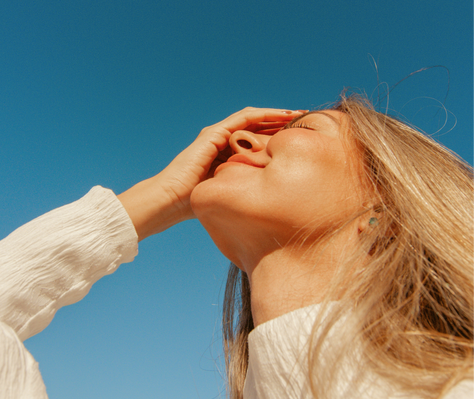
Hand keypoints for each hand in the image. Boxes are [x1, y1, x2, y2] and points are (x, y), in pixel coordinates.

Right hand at [118, 107, 303, 240]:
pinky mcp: (213, 133)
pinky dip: (264, 115)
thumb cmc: (196, 204)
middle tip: (307, 122)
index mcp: (228, 154)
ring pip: (254, 118)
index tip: (302, 139)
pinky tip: (283, 116)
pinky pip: (244, 118)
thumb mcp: (231, 194)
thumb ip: (246, 190)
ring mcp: (218, 134)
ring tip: (300, 114)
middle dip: (283, 123)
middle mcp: (224, 141)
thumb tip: (271, 201)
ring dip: (277, 115)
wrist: (171, 201)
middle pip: (259, 126)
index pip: (258, 140)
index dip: (279, 137)